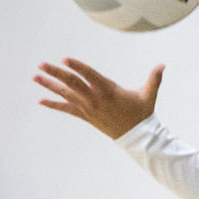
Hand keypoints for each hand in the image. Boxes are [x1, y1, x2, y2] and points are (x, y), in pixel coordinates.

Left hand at [34, 58, 164, 138]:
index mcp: (109, 91)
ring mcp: (89, 109)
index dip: (78, 68)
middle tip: (41, 65)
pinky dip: (54, 104)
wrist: (137, 138)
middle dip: (56, 73)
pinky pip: (67, 109)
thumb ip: (154, 79)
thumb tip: (163, 65)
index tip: (65, 60)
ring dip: (49, 85)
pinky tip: (41, 100)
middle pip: (73, 84)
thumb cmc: (142, 113)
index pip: (90, 76)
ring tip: (35, 76)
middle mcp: (95, 99)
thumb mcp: (148, 95)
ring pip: (66, 94)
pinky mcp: (86, 116)